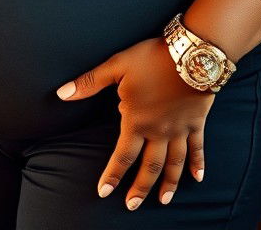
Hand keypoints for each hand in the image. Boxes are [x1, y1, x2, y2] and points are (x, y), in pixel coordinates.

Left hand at [57, 37, 212, 209]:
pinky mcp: (196, 123)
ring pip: (174, 163)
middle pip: (149, 166)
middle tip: (132, 206)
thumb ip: (89, 83)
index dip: (113, 174)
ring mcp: (180, 129)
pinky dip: (198, 164)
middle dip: (140, 188)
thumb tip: (62, 93)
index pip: (122, 155)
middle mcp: (159, 131)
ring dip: (169, 183)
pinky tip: (198, 178)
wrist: (190, 54)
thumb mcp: (116, 66)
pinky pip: (197, 149)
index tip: (104, 192)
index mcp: (137, 120)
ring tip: (164, 200)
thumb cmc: (150, 59)